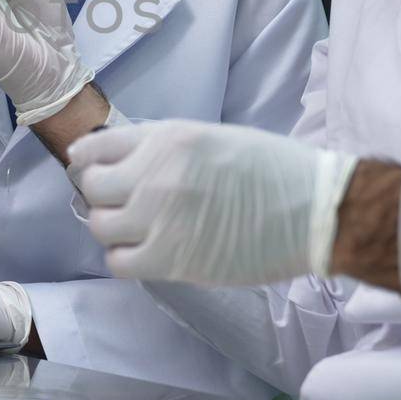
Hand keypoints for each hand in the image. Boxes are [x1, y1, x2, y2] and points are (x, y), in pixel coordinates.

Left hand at [67, 121, 358, 285]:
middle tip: (120, 203)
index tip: (92, 169)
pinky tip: (146, 253)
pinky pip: (119, 262)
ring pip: (99, 227)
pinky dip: (126, 259)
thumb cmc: (272, 169)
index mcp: (166, 138)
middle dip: (100, 195)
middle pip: (91, 188)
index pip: (94, 146)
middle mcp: (153, 174)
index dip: (87, 160)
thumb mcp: (211, 137)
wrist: (313, 209)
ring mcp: (158, 218)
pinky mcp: (170, 259)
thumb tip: (123, 163)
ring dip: (112, 229)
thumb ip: (164, 148)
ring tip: (137, 230)